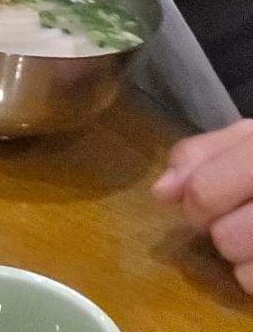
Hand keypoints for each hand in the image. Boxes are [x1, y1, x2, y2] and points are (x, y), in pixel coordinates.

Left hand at [155, 118, 252, 292]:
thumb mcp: (248, 139)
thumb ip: (201, 155)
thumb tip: (163, 192)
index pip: (205, 193)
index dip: (194, 203)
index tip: (202, 200)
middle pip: (225, 237)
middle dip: (218, 230)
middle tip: (237, 216)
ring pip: (244, 268)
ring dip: (241, 257)